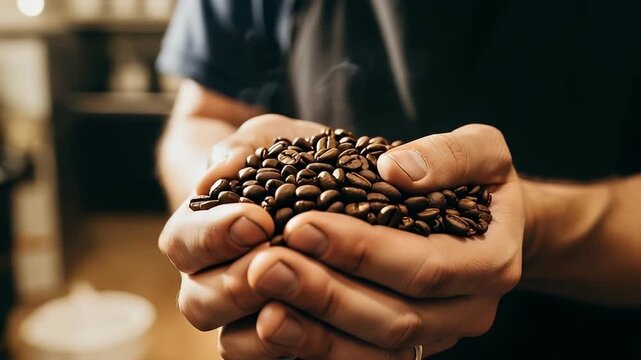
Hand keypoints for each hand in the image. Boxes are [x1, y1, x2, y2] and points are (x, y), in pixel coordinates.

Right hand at [158, 114, 324, 329]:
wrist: (324, 187)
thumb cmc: (289, 158)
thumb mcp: (273, 138)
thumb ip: (244, 145)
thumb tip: (216, 170)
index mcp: (202, 233)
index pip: (183, 242)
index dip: (213, 236)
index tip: (258, 221)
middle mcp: (214, 279)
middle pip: (197, 301)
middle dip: (235, 284)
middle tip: (276, 262)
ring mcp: (245, 314)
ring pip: (229, 340)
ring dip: (262, 321)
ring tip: (303, 298)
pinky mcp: (280, 337)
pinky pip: (268, 358)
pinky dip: (286, 349)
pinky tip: (320, 328)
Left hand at [217, 124, 524, 358]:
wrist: (488, 223)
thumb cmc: (477, 179)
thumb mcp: (481, 151)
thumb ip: (448, 154)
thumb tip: (397, 169)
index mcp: (490, 262)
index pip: (423, 265)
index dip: (362, 250)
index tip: (300, 225)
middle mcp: (468, 311)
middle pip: (395, 319)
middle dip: (325, 294)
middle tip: (262, 266)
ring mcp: (438, 336)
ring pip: (375, 351)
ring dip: (314, 333)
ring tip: (260, 308)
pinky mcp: (408, 348)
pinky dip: (318, 351)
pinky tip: (272, 330)